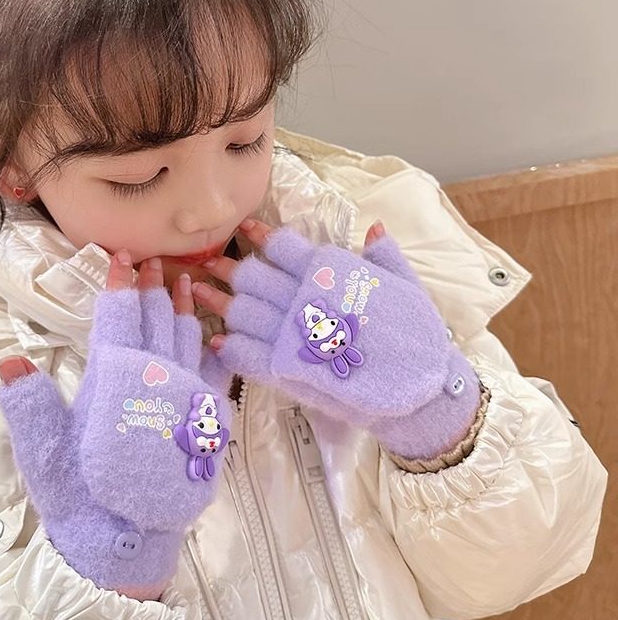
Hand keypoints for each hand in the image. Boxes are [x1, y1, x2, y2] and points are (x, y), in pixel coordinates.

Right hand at [0, 253, 230, 594]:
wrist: (127, 546)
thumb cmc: (81, 501)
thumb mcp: (43, 457)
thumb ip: (28, 407)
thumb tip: (10, 361)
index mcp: (115, 385)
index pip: (117, 322)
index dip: (119, 287)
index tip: (122, 258)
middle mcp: (156, 385)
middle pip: (154, 323)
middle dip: (152, 287)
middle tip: (153, 259)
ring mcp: (185, 403)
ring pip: (188, 342)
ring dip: (183, 309)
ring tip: (183, 279)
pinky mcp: (203, 425)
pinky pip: (213, 375)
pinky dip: (213, 349)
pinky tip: (214, 335)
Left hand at [193, 219, 480, 460]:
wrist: (420, 392)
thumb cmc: (418, 338)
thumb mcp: (408, 288)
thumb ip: (385, 257)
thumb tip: (373, 227)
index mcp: (333, 274)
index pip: (285, 246)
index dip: (262, 237)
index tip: (246, 231)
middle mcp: (306, 299)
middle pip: (254, 277)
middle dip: (229, 269)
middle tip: (211, 264)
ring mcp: (293, 336)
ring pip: (243, 312)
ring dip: (219, 302)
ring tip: (199, 293)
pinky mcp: (287, 371)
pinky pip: (246, 354)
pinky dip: (228, 345)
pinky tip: (216, 340)